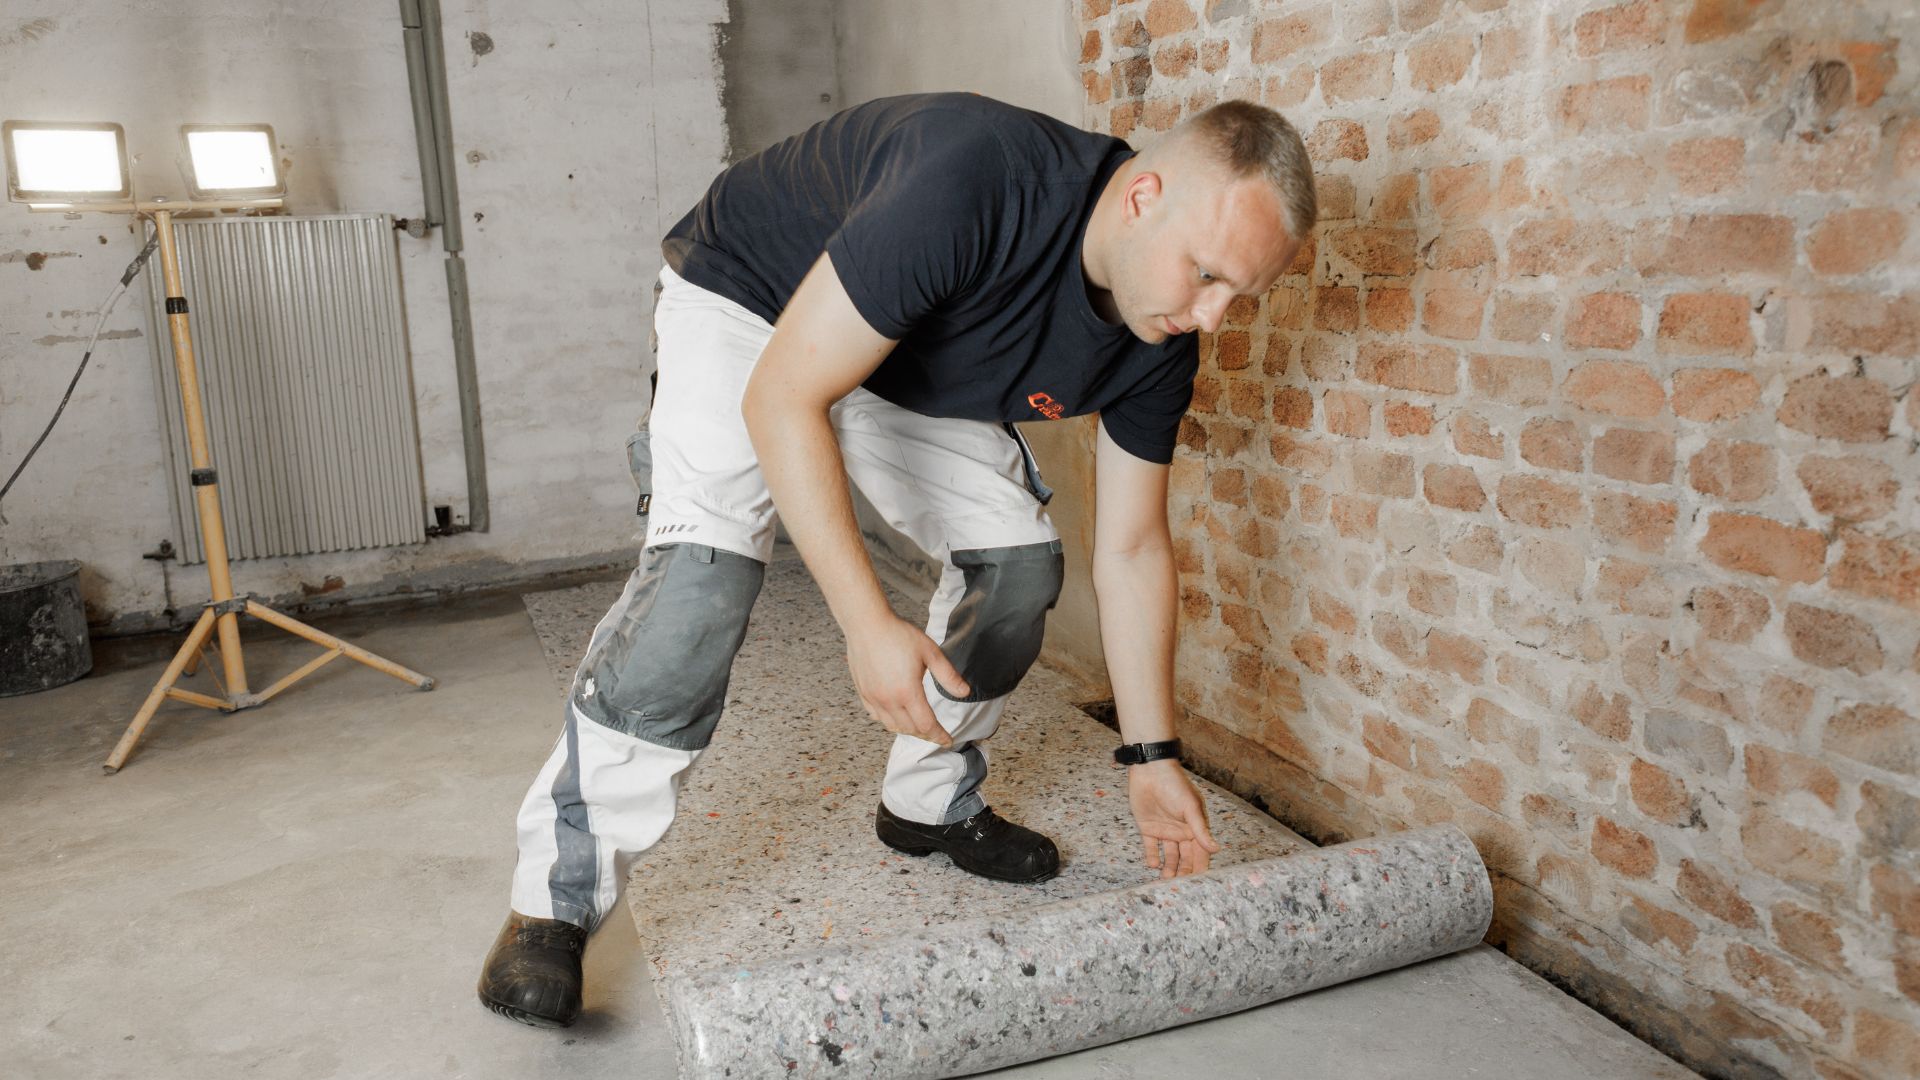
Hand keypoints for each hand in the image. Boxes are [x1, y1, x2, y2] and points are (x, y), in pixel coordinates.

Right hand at [845, 615, 968, 747]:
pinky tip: (896, 715)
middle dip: (926, 734)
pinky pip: (876, 716)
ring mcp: (873, 698)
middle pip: (910, 729)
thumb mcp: (930, 652)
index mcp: (907, 692)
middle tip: (937, 734)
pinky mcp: (863, 693)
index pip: (926, 725)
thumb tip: (964, 692)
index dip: (939, 736)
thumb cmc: (898, 634)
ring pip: (892, 726)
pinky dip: (889, 721)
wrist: (867, 624)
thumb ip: (948, 676)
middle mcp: (888, 700)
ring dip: (908, 730)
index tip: (947, 740)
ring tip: (919, 727)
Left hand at [1127, 759, 1219, 878]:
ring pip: (1168, 856)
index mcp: (1194, 827)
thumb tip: (1216, 849)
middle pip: (1184, 858)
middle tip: (1179, 886)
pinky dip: (1151, 857)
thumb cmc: (1175, 785)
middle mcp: (1181, 831)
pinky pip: (1151, 847)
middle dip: (1183, 872)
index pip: (1200, 853)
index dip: (1200, 867)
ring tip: (1165, 879)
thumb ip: (1200, 830)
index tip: (1199, 884)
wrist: (1150, 770)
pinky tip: (1152, 865)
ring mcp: (1164, 830)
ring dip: (1168, 868)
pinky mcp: (1148, 828)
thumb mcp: (1190, 807)